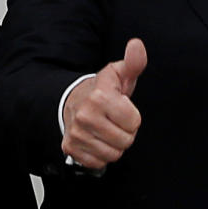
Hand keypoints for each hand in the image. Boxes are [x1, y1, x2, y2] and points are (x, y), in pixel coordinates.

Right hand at [61, 38, 146, 169]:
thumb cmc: (102, 90)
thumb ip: (133, 62)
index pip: (134, 122)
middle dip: (124, 133)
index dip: (132, 117)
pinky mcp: (71, 148)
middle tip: (114, 121)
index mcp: (100, 96)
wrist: (72, 101)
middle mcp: (85, 115)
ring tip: (107, 130)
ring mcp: (76, 133)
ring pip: (113, 154)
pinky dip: (100, 155)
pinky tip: (96, 140)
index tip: (122, 108)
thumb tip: (137, 45)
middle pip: (125, 141)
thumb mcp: (119, 74)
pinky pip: (98, 162)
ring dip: (114, 145)